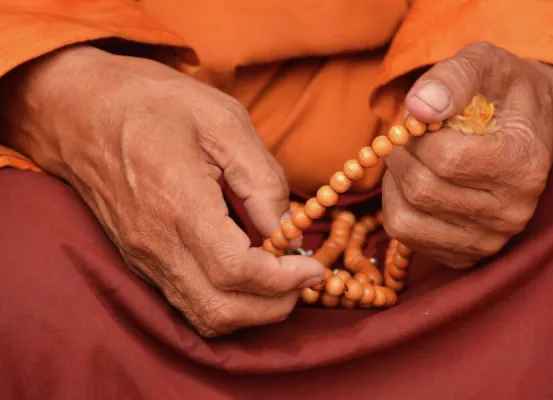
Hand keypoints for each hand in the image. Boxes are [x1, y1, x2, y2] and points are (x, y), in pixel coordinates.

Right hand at [0, 45, 324, 335]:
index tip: (313, 267)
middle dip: (273, 305)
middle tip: (303, 278)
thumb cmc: (154, 104)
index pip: (236, 270)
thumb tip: (287, 231)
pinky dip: (226, 301)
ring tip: (281, 279)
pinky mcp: (140, 259)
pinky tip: (247, 274)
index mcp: (178, 203)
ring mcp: (144, 257)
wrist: (80, 110)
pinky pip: (187, 301)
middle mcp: (156, 243)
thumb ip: (262, 180)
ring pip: (203, 316)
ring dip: (251, 310)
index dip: (283, 279)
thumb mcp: (222, 121)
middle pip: (220, 310)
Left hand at [383, 42, 552, 267]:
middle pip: (422, 190)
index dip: (417, 135)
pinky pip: (405, 236)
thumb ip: (453, 77)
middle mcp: (511, 213)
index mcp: (522, 165)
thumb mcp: (483, 64)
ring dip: (394, 183)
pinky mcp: (463, 255)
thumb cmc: (501, 92)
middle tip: (409, 139)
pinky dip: (395, 205)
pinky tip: (413, 185)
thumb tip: (417, 108)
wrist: (525, 127)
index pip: (445, 158)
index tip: (421, 121)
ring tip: (413, 160)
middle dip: (401, 157)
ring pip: (406, 219)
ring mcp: (488, 240)